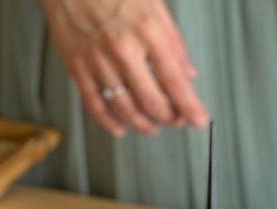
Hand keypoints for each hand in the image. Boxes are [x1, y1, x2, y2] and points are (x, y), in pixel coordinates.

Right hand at [41, 0, 207, 137]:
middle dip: (169, 118)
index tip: (199, 120)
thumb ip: (173, 40)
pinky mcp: (77, 65)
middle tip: (177, 120)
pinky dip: (108, 122)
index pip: (175, 80)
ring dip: (144, 124)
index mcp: (147, 31)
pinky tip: (120, 128)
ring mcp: (98, 60)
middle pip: (152, 102)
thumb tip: (187, 72)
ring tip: (153, 126)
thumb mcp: (153, 3)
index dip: (190, 106)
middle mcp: (123, 49)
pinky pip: (94, 103)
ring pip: (126, 108)